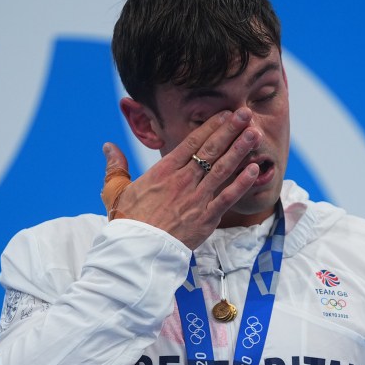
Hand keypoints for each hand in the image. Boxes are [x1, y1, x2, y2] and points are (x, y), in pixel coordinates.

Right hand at [100, 108, 261, 248]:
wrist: (137, 250)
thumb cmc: (126, 222)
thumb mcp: (115, 191)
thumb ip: (116, 167)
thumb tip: (108, 147)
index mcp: (163, 171)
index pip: (191, 143)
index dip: (210, 126)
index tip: (224, 113)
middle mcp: (183, 180)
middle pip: (211, 150)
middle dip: (230, 130)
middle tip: (246, 114)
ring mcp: (196, 198)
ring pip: (222, 169)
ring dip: (240, 149)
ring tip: (254, 133)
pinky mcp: (206, 218)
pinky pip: (228, 197)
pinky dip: (242, 183)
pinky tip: (255, 169)